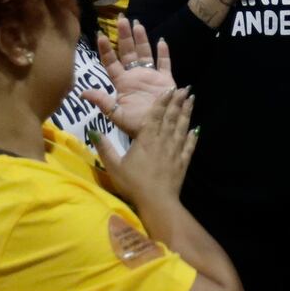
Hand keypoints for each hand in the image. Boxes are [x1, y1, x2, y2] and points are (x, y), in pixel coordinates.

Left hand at [85, 17, 175, 135]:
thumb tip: (82, 93)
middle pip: (128, 52)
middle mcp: (135, 76)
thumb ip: (102, 101)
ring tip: (137, 24)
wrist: (159, 131)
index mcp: (122, 83)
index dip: (106, 49)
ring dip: (141, 39)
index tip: (100, 35)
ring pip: (144, 53)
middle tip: (122, 18)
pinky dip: (163, 52)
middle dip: (124, 36)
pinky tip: (161, 41)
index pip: (111, 62)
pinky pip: (164, 63)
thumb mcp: (117, 114)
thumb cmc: (137, 125)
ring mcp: (151, 76)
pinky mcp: (166, 79)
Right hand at [94, 86, 196, 209]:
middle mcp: (163, 140)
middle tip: (185, 88)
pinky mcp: (183, 162)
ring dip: (187, 113)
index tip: (170, 89)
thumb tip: (93, 131)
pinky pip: (189, 146)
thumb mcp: (114, 166)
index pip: (155, 115)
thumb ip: (104, 147)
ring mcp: (175, 151)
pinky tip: (196, 129)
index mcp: (146, 138)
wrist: (157, 202)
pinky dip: (193, 136)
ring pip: (182, 127)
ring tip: (192, 101)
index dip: (163, 101)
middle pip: (171, 117)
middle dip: (178, 102)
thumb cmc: (133, 183)